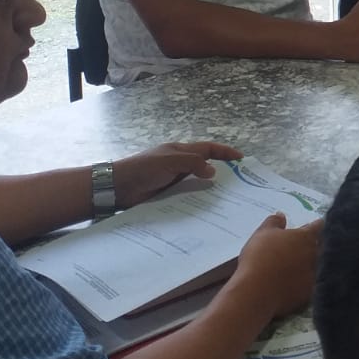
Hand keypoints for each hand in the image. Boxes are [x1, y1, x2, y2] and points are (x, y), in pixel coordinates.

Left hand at [111, 141, 243, 209]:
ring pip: (197, 182)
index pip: (207, 148)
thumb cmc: (143, 169)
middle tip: (238, 182)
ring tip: (225, 200)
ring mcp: (172, 179)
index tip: (241, 159)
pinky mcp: (167, 194)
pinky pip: (187, 195)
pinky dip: (196, 200)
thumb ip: (192, 163)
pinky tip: (204, 210)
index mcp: (180, 151)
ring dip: (209, 188)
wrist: (117, 187)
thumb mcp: (169, 162)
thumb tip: (213, 171)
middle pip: (204, 165)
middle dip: (221, 171)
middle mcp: (178, 164)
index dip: (224, 152)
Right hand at [232, 215, 323, 319]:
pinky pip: (318, 284)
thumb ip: (274, 222)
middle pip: (326, 246)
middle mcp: (315, 254)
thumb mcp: (262, 233)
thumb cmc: (259, 257)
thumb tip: (282, 214)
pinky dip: (316, 282)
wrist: (257, 291)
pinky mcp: (312, 292)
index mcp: (306, 237)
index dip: (319, 224)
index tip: (319, 224)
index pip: (319, 226)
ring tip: (316, 263)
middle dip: (324, 244)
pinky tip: (309, 283)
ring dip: (321, 263)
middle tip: (320, 243)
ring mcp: (316, 274)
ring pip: (324, 266)